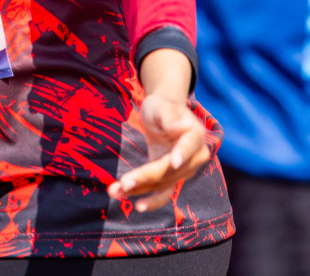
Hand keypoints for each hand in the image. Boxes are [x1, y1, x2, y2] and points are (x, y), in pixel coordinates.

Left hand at [108, 49, 209, 211]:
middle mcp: (193, 158)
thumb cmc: (162, 107)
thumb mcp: (162, 106)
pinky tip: (130, 202)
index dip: (181, 154)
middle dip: (145, 177)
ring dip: (138, 190)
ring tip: (115, 192)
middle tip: (123, 183)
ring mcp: (182, 171)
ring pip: (161, 184)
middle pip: (169, 170)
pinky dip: (145, 197)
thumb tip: (184, 128)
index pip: (188, 146)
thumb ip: (170, 118)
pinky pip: (159, 191)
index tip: (173, 162)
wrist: (162, 117)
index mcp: (194, 136)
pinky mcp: (169, 179)